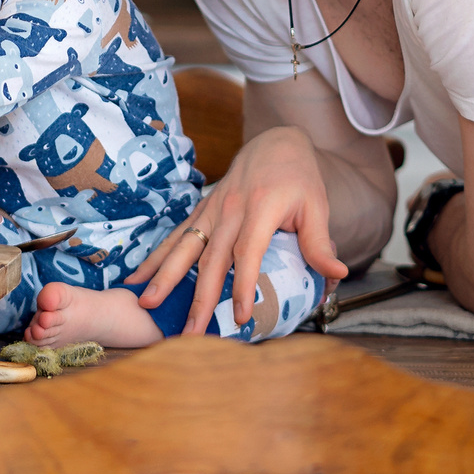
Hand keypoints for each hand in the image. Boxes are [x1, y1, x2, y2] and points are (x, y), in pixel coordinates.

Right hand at [124, 125, 348, 337]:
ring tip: (147, 303)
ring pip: (184, 247)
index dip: (243, 285)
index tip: (241, 316)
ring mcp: (211, 210)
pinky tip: (137, 278)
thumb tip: (337, 276)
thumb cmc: (299, 178)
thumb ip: (320, 243)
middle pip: (209, 258)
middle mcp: (230, 209)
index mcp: (260, 208)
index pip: (248, 252)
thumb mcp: (317, 206)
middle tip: (190, 331)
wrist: (275, 142)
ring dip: (164, 277)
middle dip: (198, 297)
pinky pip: (176, 237)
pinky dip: (156, 258)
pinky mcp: (201, 211)